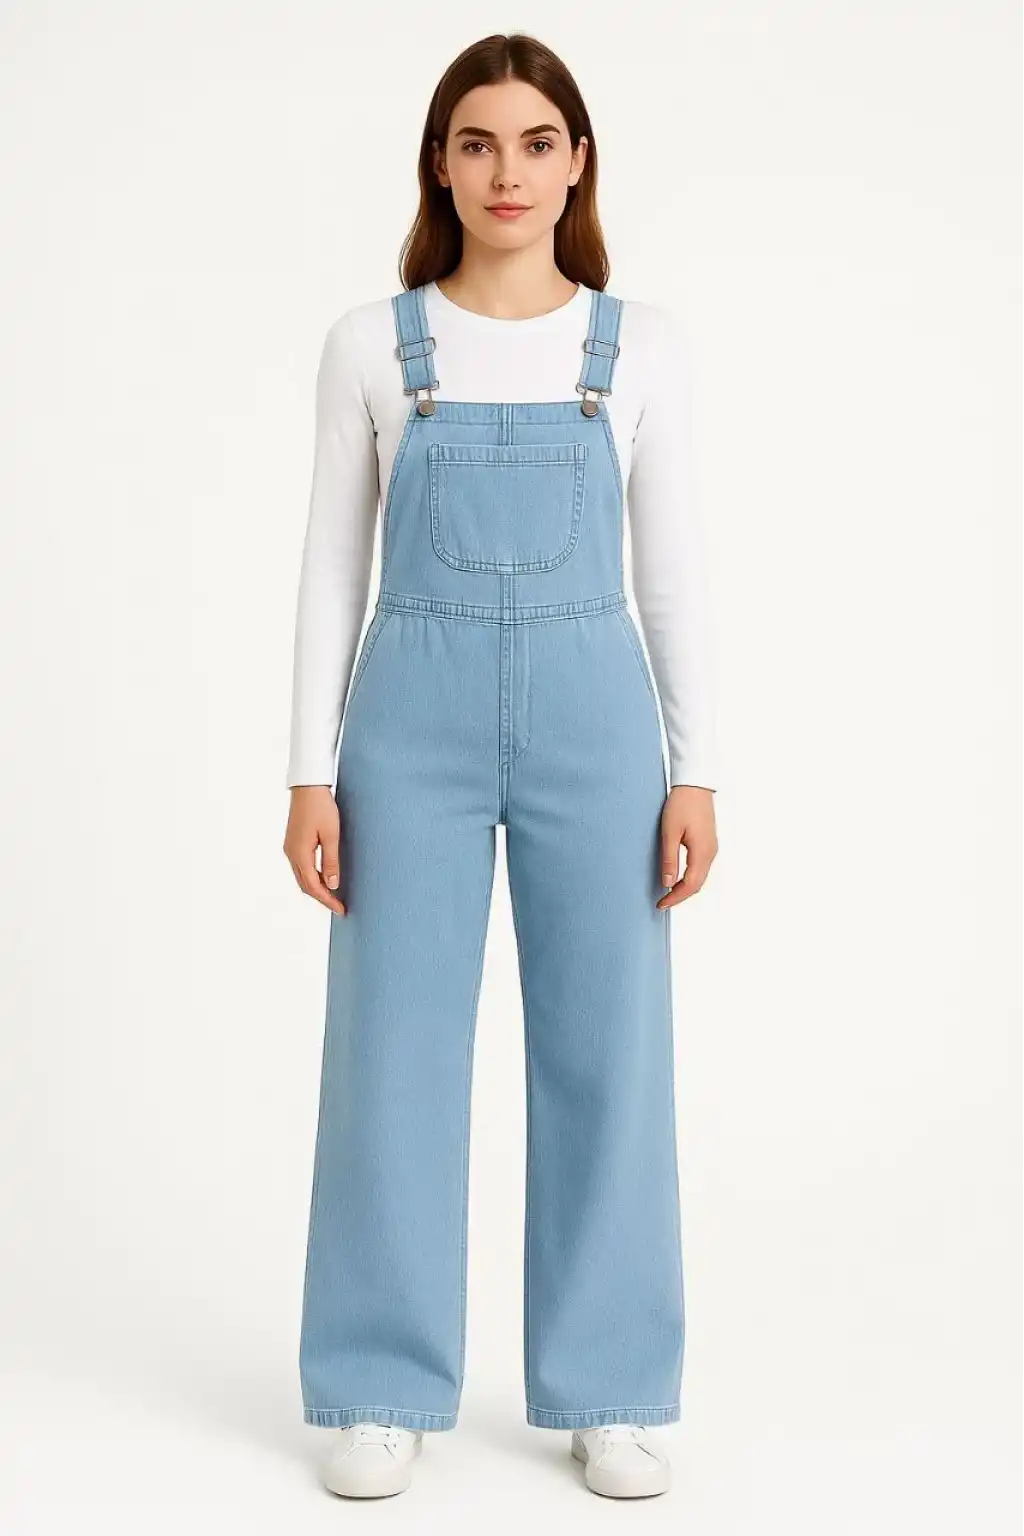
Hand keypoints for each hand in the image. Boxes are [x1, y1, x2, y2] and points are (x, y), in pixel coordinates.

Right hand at [283, 786, 346, 914]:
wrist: (307, 786)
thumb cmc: (321, 806)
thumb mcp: (331, 834)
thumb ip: (331, 861)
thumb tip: (333, 885)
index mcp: (299, 854)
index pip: (314, 886)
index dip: (327, 900)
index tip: (341, 909)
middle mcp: (291, 853)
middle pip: (305, 885)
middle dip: (321, 898)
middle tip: (338, 906)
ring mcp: (290, 848)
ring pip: (302, 877)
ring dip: (316, 888)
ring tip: (333, 895)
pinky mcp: (293, 842)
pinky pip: (301, 867)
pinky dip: (312, 876)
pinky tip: (324, 877)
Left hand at [657, 786, 717, 908]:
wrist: (695, 784)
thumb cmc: (682, 804)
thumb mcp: (670, 832)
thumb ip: (670, 859)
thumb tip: (667, 883)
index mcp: (702, 852)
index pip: (690, 885)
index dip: (676, 898)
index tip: (661, 904)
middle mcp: (711, 853)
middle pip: (698, 885)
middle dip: (680, 896)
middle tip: (662, 903)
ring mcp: (712, 848)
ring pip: (700, 877)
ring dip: (685, 888)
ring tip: (668, 893)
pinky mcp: (709, 843)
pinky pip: (701, 868)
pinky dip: (690, 878)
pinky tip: (678, 878)